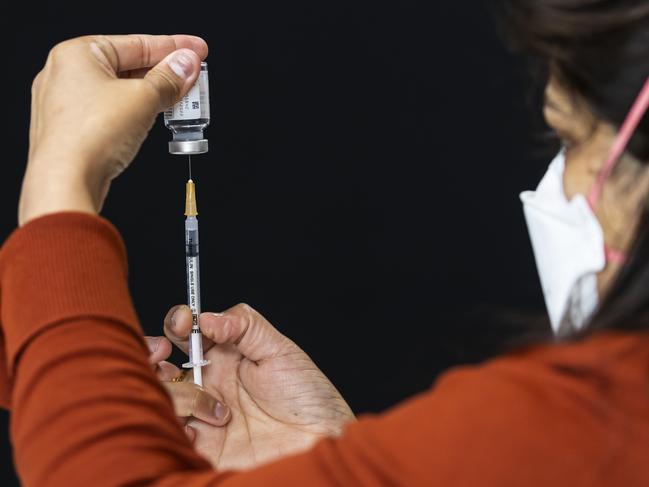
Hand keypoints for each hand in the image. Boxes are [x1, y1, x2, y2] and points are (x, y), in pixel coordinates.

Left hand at [20, 34, 207, 225]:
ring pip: (121, 91)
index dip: (172, 47)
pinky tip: (154, 116)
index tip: (195, 50)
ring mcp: (67, 104)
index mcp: (77, 54)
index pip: (136, 44)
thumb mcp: (143, 99)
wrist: (66, 181)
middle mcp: (66, 74)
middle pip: (128, 67)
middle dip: (164, 73)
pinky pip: (111, 111)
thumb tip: (186, 65)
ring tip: (180, 99)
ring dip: (153, 95)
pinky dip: (136, 112)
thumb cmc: (89, 137)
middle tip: (193, 76)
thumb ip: (169, 79)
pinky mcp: (73, 129)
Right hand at [157, 303, 354, 470]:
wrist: (320, 439)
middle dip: (154, 354)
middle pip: (160, 363)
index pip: (185, 334)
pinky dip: (181, 426)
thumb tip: (207, 317)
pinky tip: (206, 427)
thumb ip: (244, 325)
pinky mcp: (205, 446)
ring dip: (181, 394)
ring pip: (164, 395)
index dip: (178, 323)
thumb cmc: (306, 395)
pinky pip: (174, 433)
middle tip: (166, 354)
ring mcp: (203, 413)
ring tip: (219, 408)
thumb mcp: (280, 350)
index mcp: (223, 356)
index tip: (185, 322)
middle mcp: (207, 383)